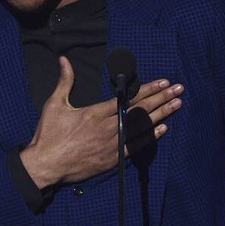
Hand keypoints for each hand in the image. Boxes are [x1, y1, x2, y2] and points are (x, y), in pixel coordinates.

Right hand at [20, 55, 183, 187]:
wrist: (46, 165)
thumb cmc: (48, 135)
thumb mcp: (54, 104)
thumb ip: (65, 81)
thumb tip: (64, 60)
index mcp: (95, 113)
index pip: (128, 98)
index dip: (148, 89)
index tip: (163, 82)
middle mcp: (108, 128)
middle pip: (141, 111)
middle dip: (162, 98)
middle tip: (179, 89)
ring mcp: (112, 144)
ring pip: (142, 127)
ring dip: (162, 115)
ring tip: (177, 105)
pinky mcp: (112, 159)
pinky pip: (136, 146)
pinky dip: (150, 137)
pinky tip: (163, 128)